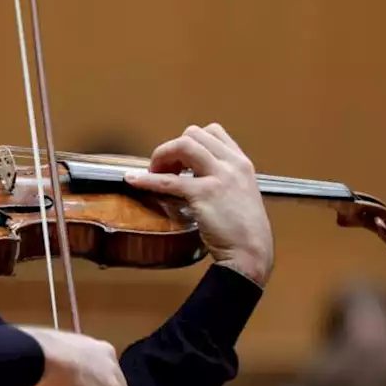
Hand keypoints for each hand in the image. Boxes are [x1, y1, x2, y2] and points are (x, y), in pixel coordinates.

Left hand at [123, 123, 274, 285]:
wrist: (251, 253)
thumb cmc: (245, 232)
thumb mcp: (242, 195)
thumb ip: (224, 181)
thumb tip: (195, 177)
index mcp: (241, 164)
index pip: (213, 132)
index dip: (191, 141)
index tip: (180, 158)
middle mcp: (232, 164)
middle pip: (194, 134)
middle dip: (173, 148)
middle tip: (164, 168)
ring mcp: (219, 177)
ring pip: (183, 145)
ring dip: (162, 155)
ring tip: (153, 172)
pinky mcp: (204, 194)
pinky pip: (168, 180)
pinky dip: (147, 179)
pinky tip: (134, 180)